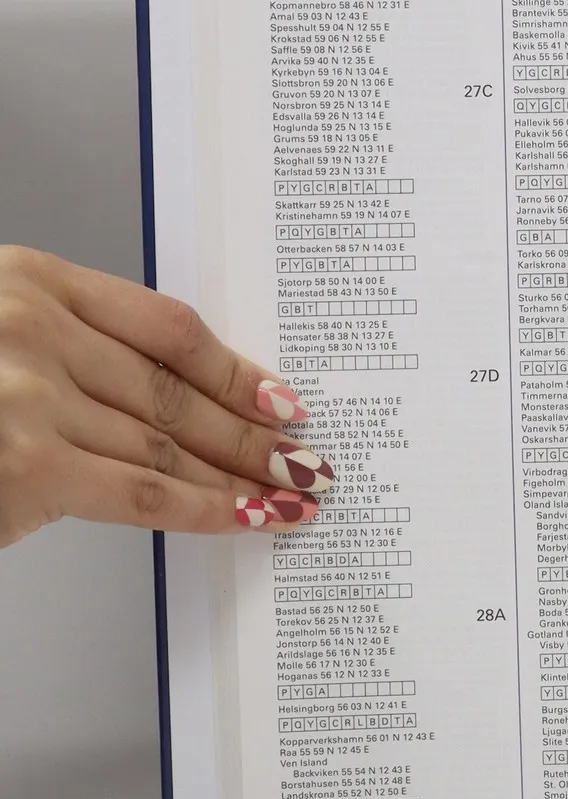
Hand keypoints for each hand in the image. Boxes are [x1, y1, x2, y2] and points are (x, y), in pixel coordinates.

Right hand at [0, 246, 332, 546]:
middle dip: (251, 434)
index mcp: (36, 281)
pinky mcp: (30, 468)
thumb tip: (165, 396)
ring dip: (241, 476)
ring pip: (167, 444)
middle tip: (305, 460)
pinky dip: (206, 508)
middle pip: (175, 391)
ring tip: (293, 495)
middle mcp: (38, 330)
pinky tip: (249, 516)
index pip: (169, 330)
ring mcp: (32, 399)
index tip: (280, 401)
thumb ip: (69, 347)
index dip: (235, 372)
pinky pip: (143, 492)